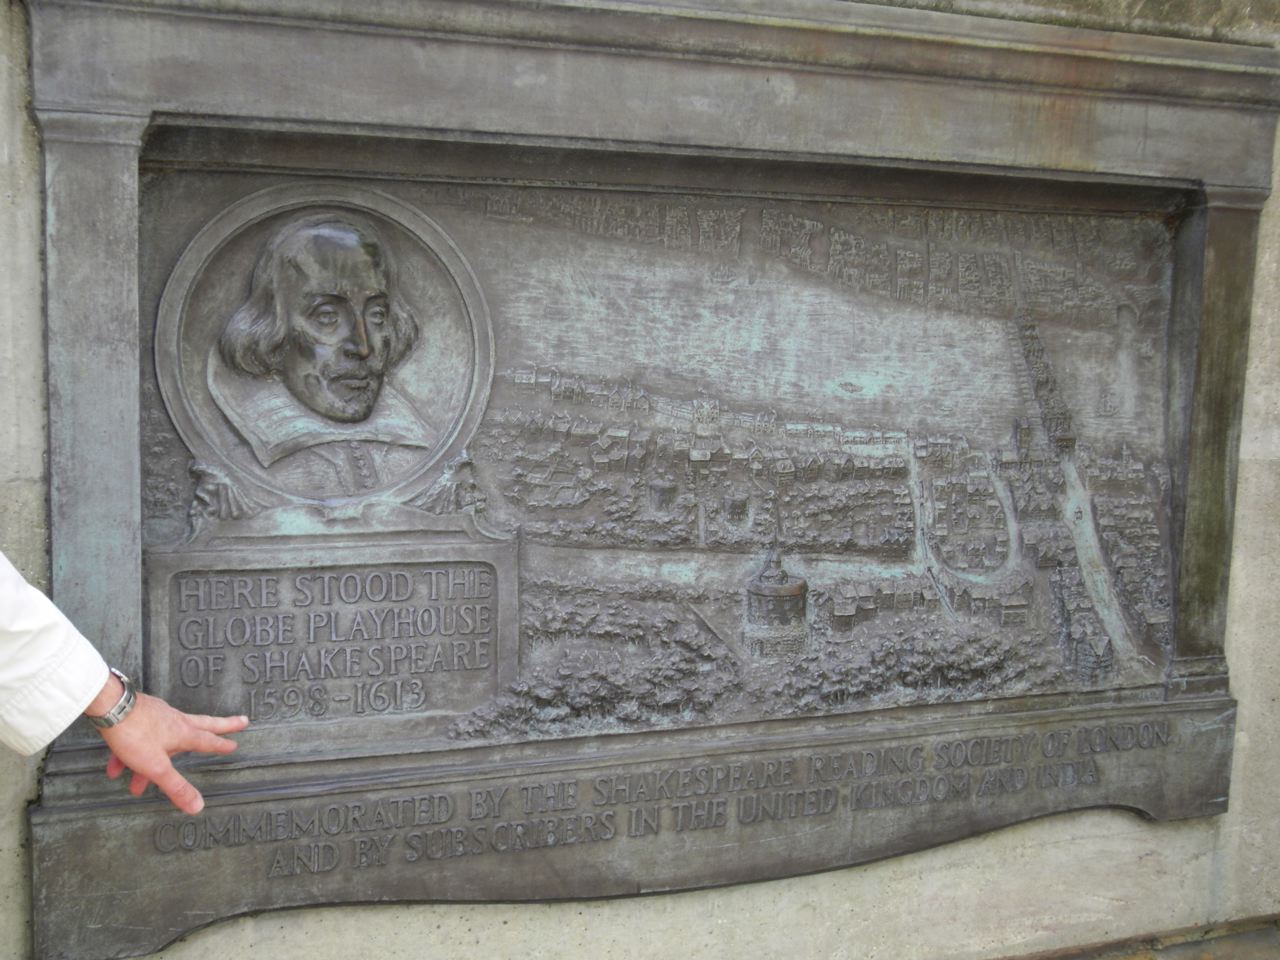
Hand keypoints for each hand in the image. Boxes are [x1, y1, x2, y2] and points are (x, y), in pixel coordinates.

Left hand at [89, 677, 248, 813]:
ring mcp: (158, 716)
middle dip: (222, 726)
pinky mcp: (140, 715)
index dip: (222, 745)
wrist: (110, 707)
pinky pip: (140, 739)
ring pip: (163, 739)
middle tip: (241, 721)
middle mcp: (175, 722)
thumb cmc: (135, 734)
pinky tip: (117, 765)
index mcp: (183, 733)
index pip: (209, 741)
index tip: (235, 743)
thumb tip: (198, 806)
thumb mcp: (156, 767)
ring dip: (154, 760)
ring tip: (139, 780)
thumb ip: (176, 787)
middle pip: (204, 724)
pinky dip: (130, 755)